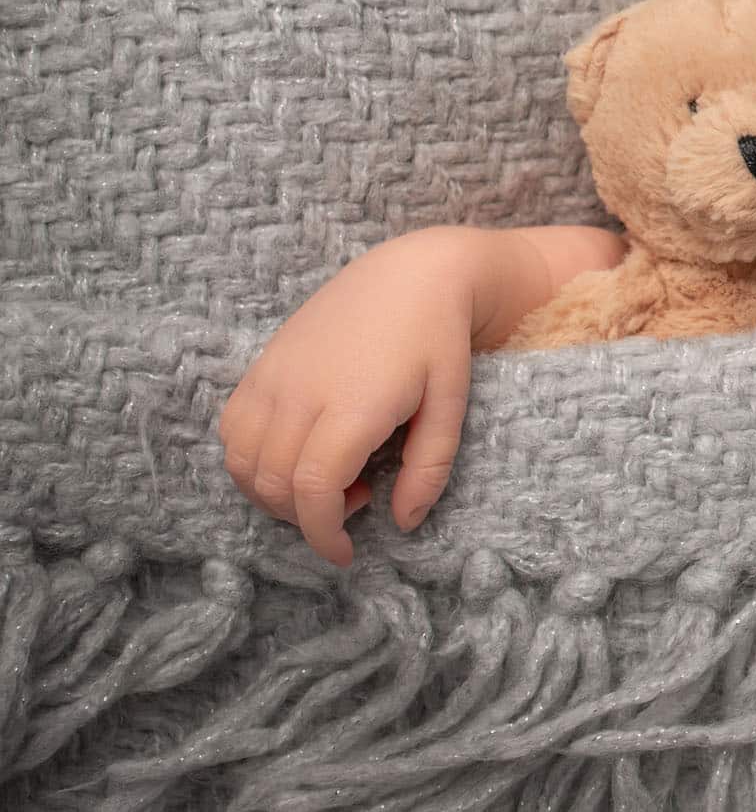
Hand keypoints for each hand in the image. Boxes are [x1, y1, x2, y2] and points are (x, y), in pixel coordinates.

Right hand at [218, 229, 477, 566]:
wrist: (411, 274)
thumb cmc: (438, 340)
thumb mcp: (451, 404)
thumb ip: (429, 468)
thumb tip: (402, 524)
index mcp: (353, 403)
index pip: (312, 489)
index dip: (322, 533)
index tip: (345, 553)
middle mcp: (301, 390)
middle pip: (273, 483)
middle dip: (306, 517)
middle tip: (356, 500)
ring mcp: (273, 375)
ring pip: (242, 462)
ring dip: (273, 494)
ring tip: (329, 478)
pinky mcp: (261, 365)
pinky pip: (232, 429)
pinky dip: (251, 461)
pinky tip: (296, 453)